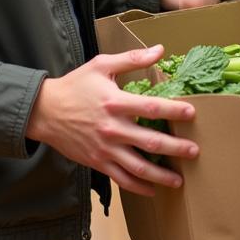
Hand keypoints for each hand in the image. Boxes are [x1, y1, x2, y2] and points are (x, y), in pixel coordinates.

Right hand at [25, 45, 198, 196]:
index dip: (174, 111)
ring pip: (138, 167)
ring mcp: (105, 149)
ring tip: (179, 180)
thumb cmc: (76, 85)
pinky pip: (121, 179)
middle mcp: (112, 128)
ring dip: (161, 175)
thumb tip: (159, 50)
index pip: (151, 108)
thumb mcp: (102, 65)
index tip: (191, 113)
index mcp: (115, 102)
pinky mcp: (98, 162)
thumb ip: (132, 59)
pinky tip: (153, 189)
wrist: (45, 111)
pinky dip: (139, 187)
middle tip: (194, 151)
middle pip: (150, 142)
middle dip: (175, 148)